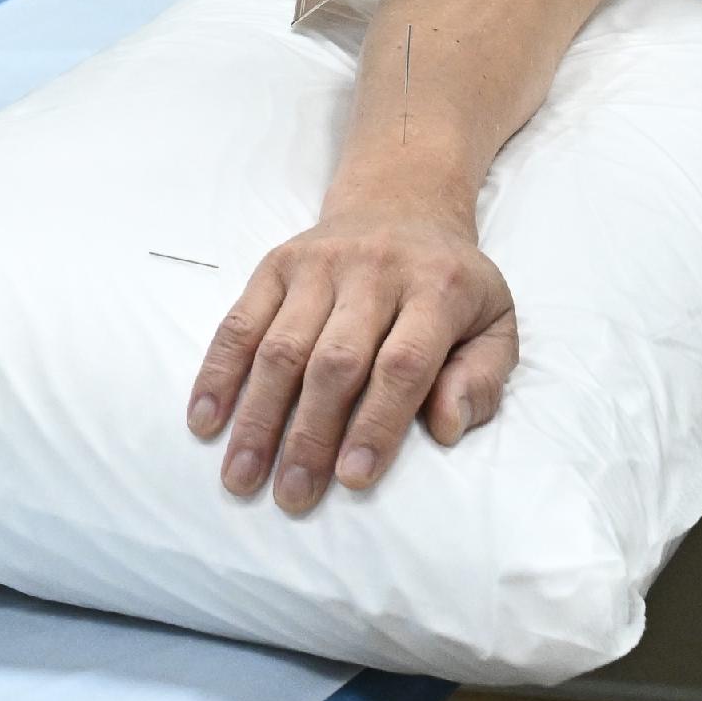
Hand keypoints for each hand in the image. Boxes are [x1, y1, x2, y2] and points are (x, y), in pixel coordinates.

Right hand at [189, 207, 517, 514]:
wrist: (403, 204)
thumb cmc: (451, 286)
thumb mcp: (496, 323)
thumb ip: (483, 379)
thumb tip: (447, 427)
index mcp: (438, 288)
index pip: (403, 363)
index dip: (377, 424)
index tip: (353, 479)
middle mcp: (375, 270)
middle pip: (336, 361)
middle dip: (310, 435)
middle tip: (292, 496)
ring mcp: (320, 263)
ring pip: (281, 346)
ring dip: (258, 417)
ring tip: (241, 477)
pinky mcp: (278, 263)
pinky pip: (241, 321)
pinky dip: (219, 372)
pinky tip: (206, 420)